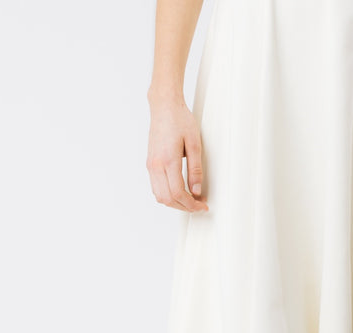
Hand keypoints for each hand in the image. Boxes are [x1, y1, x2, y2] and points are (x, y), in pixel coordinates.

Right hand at [146, 93, 208, 212]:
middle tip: (199, 205)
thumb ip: (195, 170)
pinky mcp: (150, 163)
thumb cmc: (180, 119)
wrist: (164, 106)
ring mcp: (150, 165)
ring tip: (191, 200)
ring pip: (160, 196)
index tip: (202, 206)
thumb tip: (196, 190)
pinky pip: (156, 187)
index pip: (178, 193)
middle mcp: (155, 165)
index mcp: (167, 160)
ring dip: (175, 203)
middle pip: (167, 199)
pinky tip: (179, 192)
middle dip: (184, 207)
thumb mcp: (194, 144)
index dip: (191, 204)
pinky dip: (167, 195)